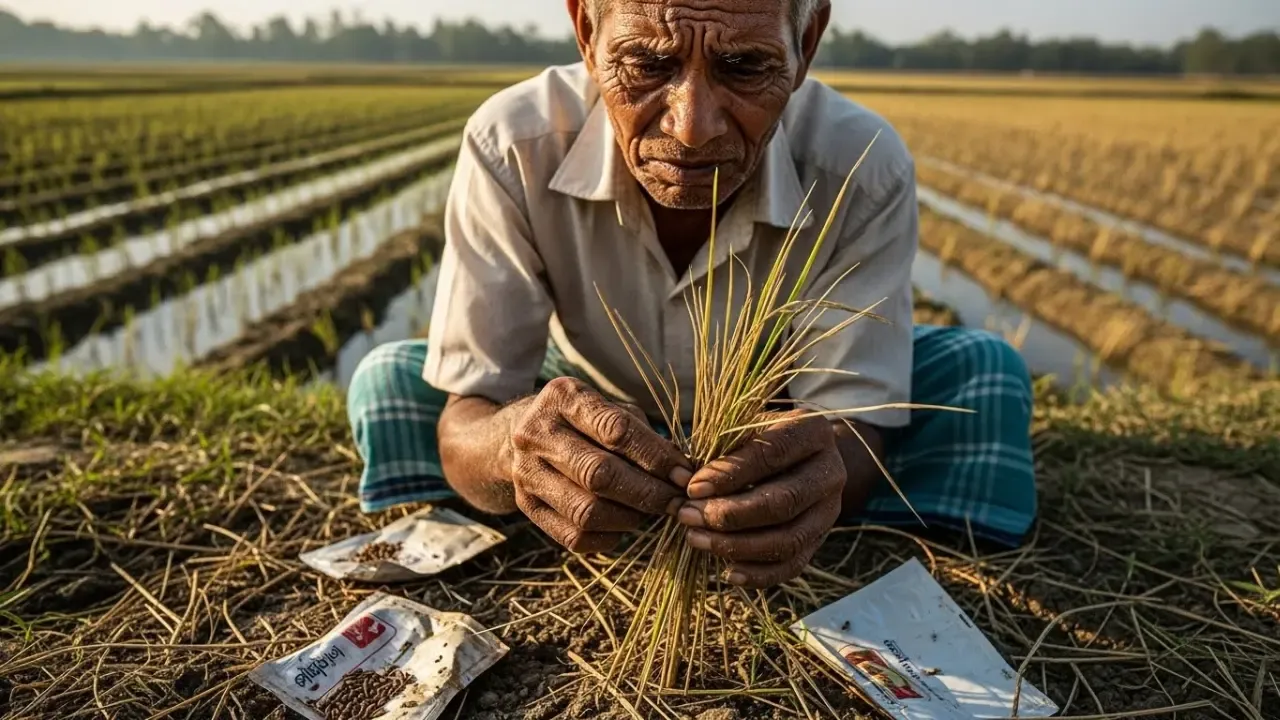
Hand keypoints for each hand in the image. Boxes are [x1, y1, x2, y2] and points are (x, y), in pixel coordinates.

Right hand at [508, 377, 692, 552]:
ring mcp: (526, 472)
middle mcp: (537, 433)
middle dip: (647, 493)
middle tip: (675, 502)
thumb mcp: (610, 410)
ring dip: (630, 518)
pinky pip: (574, 536)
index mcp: (564, 398)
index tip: (684, 475)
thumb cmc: (583, 421)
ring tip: (650, 513)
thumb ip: (644, 435)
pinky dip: (608, 537)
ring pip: (586, 511)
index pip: (615, 430)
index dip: (655, 457)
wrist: (524, 436)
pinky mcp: (526, 505)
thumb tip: (681, 471)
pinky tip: (623, 526)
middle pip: (599, 474)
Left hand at [676, 411, 844, 587]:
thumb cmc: (757, 438)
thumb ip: (721, 452)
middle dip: (731, 514)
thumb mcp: (743, 429)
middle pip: (783, 502)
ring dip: (738, 545)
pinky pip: (793, 565)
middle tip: (689, 515)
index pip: (773, 454)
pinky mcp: (819, 539)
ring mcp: (829, 510)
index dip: (731, 473)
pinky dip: (760, 574)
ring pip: (788, 539)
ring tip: (697, 539)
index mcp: (813, 431)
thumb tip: (691, 488)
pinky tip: (727, 573)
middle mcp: (830, 472)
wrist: (797, 456)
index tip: (693, 488)